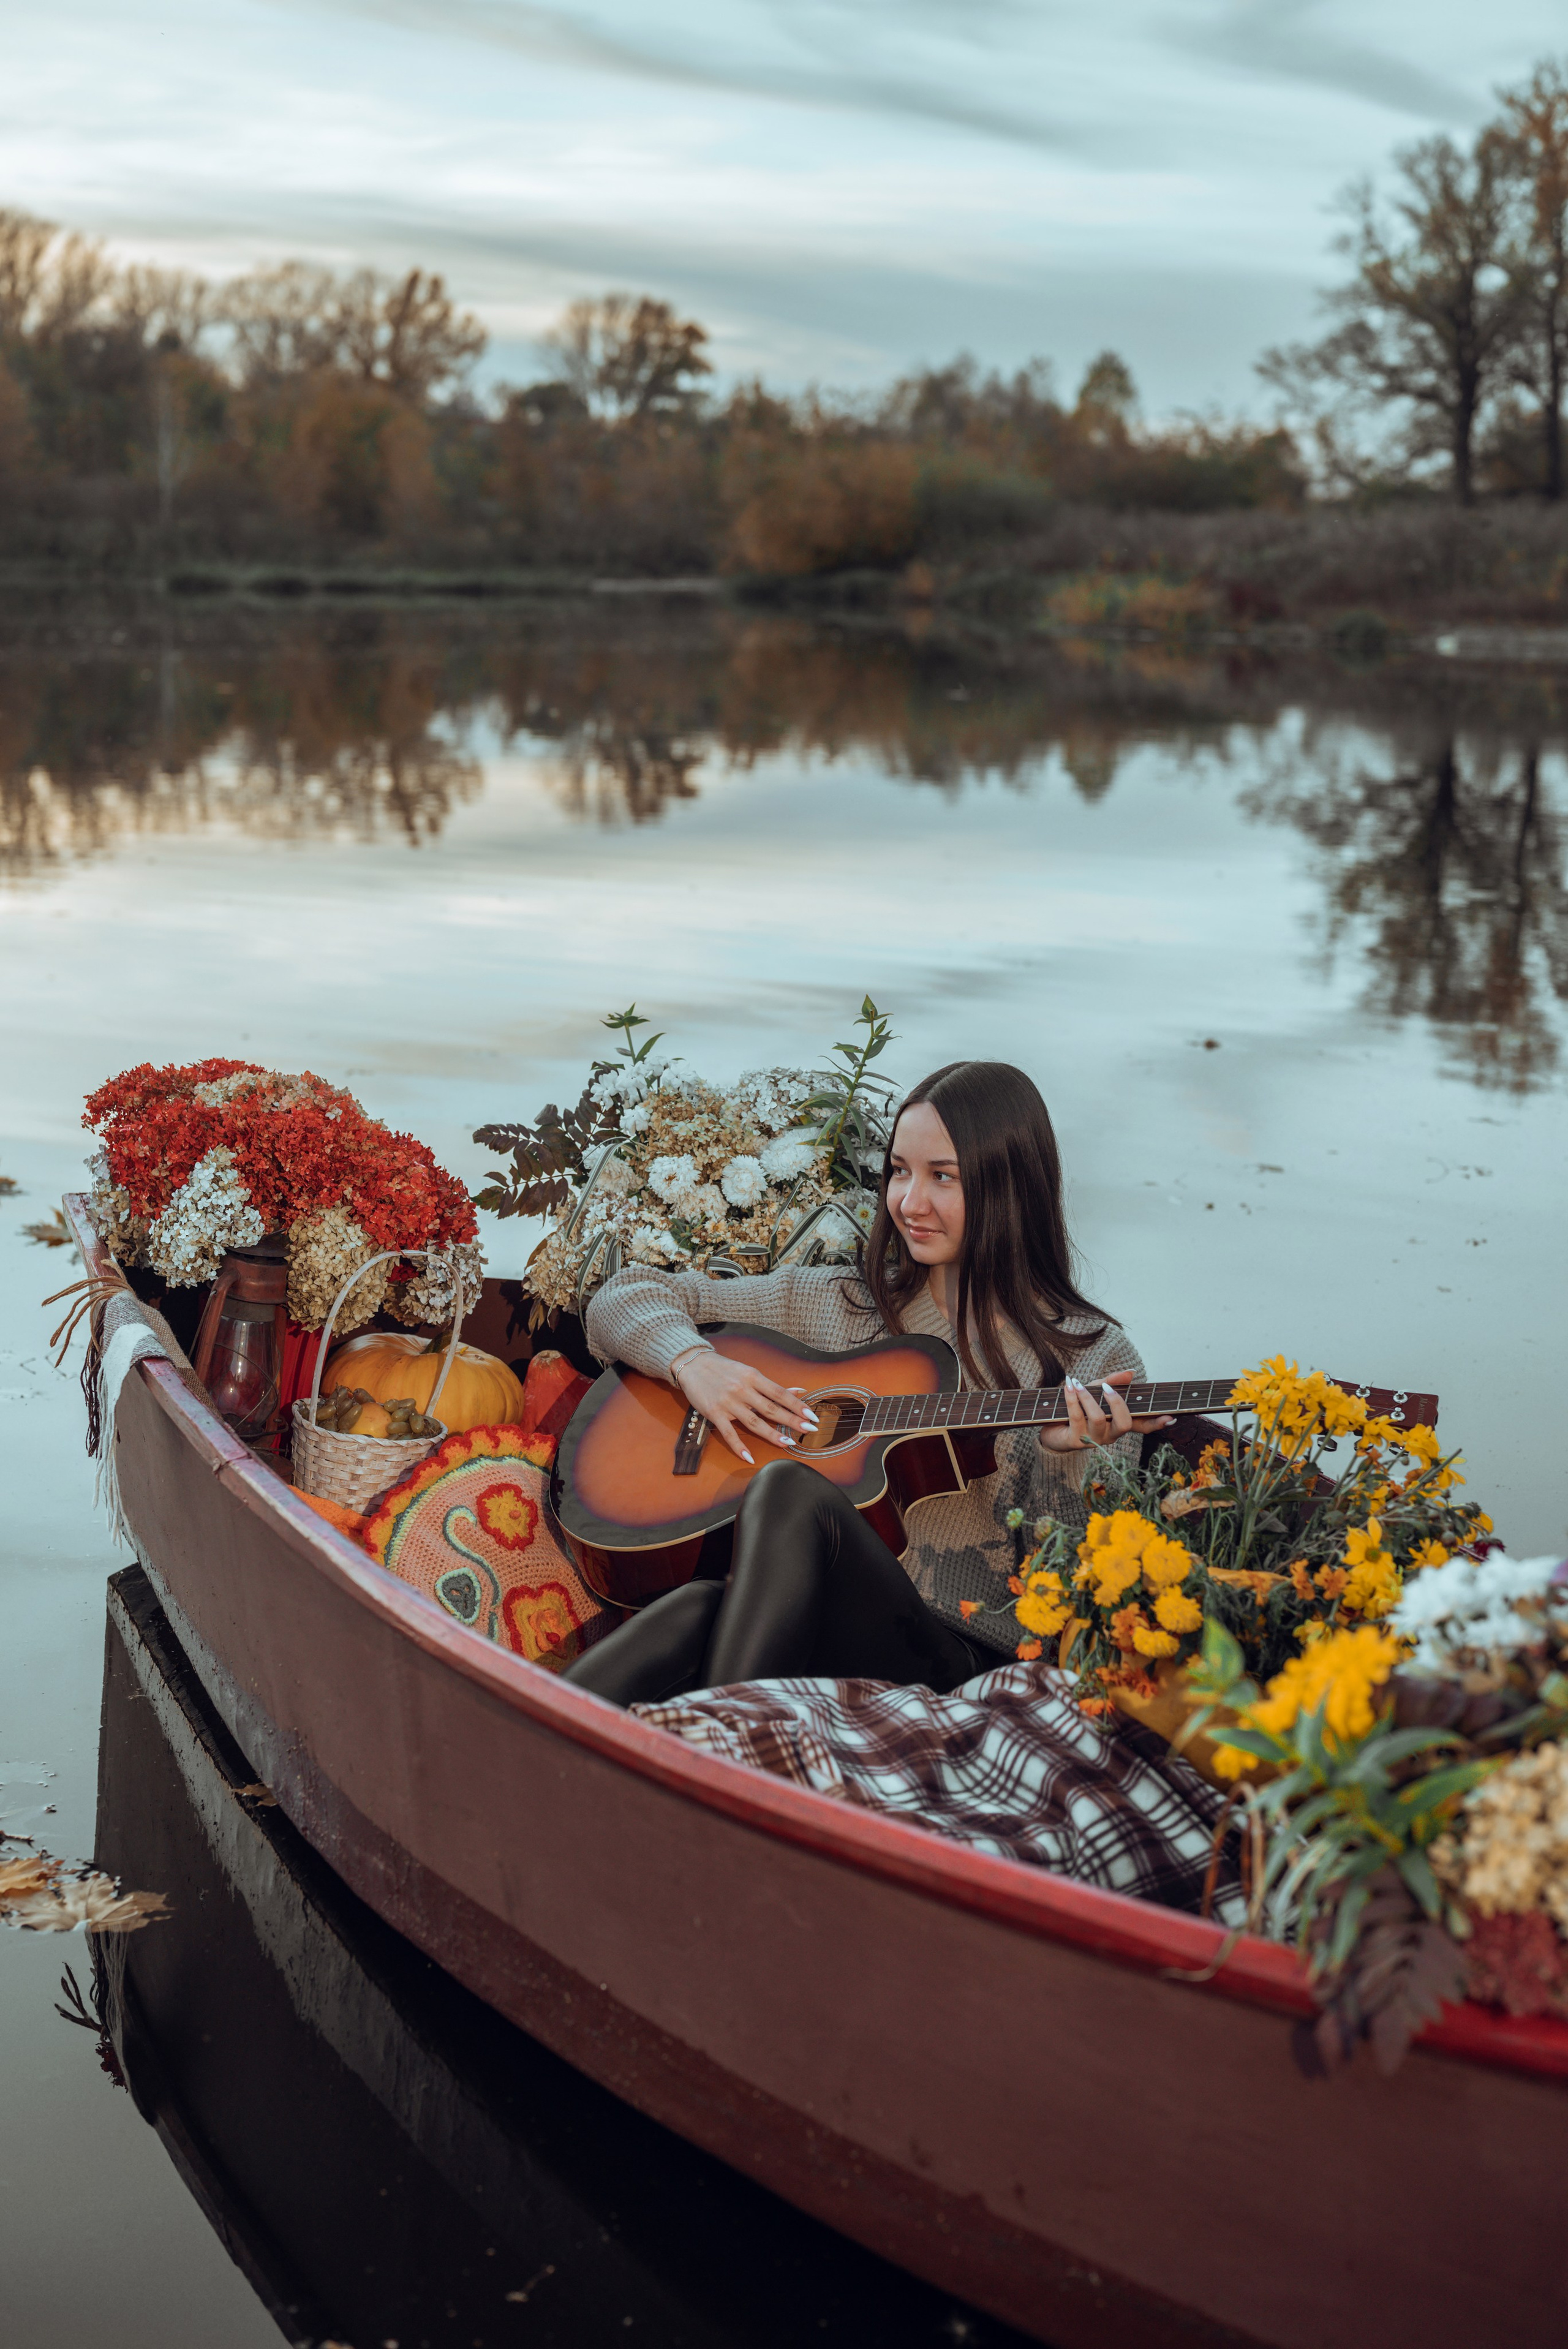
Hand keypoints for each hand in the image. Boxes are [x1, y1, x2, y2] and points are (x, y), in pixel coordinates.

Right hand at [670, 1349, 817, 1464]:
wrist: (693, 1364)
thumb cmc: (724, 1369)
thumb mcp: (748, 1372)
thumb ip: (771, 1385)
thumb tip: (799, 1391)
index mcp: (752, 1377)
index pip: (780, 1393)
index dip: (797, 1405)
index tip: (811, 1415)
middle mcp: (742, 1389)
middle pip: (771, 1408)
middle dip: (791, 1420)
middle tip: (809, 1429)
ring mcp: (728, 1402)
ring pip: (753, 1422)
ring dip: (771, 1434)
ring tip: (788, 1443)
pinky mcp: (714, 1413)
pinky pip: (728, 1433)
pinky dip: (739, 1446)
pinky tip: (749, 1457)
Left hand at [1039, 1370, 1173, 1454]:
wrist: (1049, 1425)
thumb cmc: (1077, 1407)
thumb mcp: (1095, 1390)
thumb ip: (1113, 1382)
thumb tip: (1132, 1373)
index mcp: (1118, 1423)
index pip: (1142, 1426)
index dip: (1156, 1423)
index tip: (1170, 1417)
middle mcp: (1110, 1435)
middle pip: (1125, 1423)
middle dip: (1117, 1402)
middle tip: (1106, 1388)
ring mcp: (1094, 1440)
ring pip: (1099, 1418)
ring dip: (1088, 1397)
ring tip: (1077, 1384)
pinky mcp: (1076, 1441)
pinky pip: (1078, 1417)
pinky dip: (1073, 1399)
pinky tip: (1069, 1388)